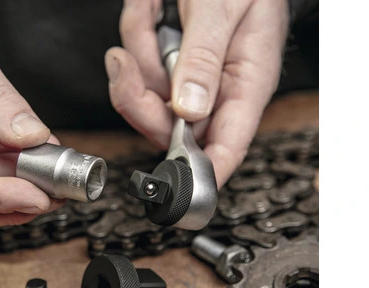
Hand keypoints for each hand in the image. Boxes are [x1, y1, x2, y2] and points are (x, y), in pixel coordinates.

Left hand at [105, 0, 289, 187]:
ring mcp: (190, 79)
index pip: (227, 148)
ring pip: (146, 95)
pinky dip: (136, 33)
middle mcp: (216, 91)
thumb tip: (189, 111)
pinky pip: (138, 66)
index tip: (174, 189)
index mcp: (246, 85)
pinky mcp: (170, 64)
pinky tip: (153, 8)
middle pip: (168, 127)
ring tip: (155, 9)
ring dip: (138, 50)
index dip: (201, 175)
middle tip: (124, 63)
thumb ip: (205, 59)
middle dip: (137, 98)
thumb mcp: (225, 9)